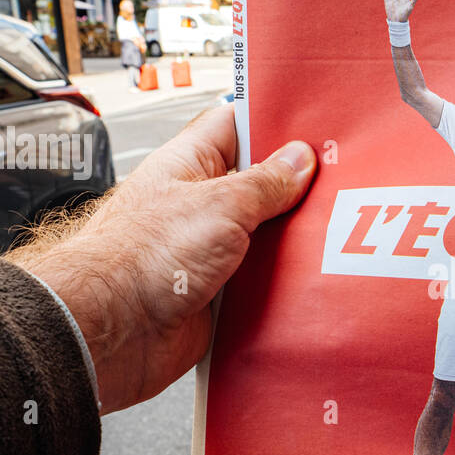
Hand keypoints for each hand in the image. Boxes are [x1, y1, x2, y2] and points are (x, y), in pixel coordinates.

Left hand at [9, 104, 315, 413]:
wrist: (115, 331)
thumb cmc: (140, 259)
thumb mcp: (221, 204)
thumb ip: (265, 183)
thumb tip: (299, 161)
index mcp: (190, 165)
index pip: (237, 127)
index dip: (274, 123)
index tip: (316, 128)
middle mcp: (200, 205)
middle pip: (260, 185)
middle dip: (296, 189)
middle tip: (339, 185)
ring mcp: (210, 250)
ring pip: (267, 237)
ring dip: (294, 241)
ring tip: (334, 232)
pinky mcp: (219, 293)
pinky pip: (263, 282)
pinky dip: (285, 283)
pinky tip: (312, 277)